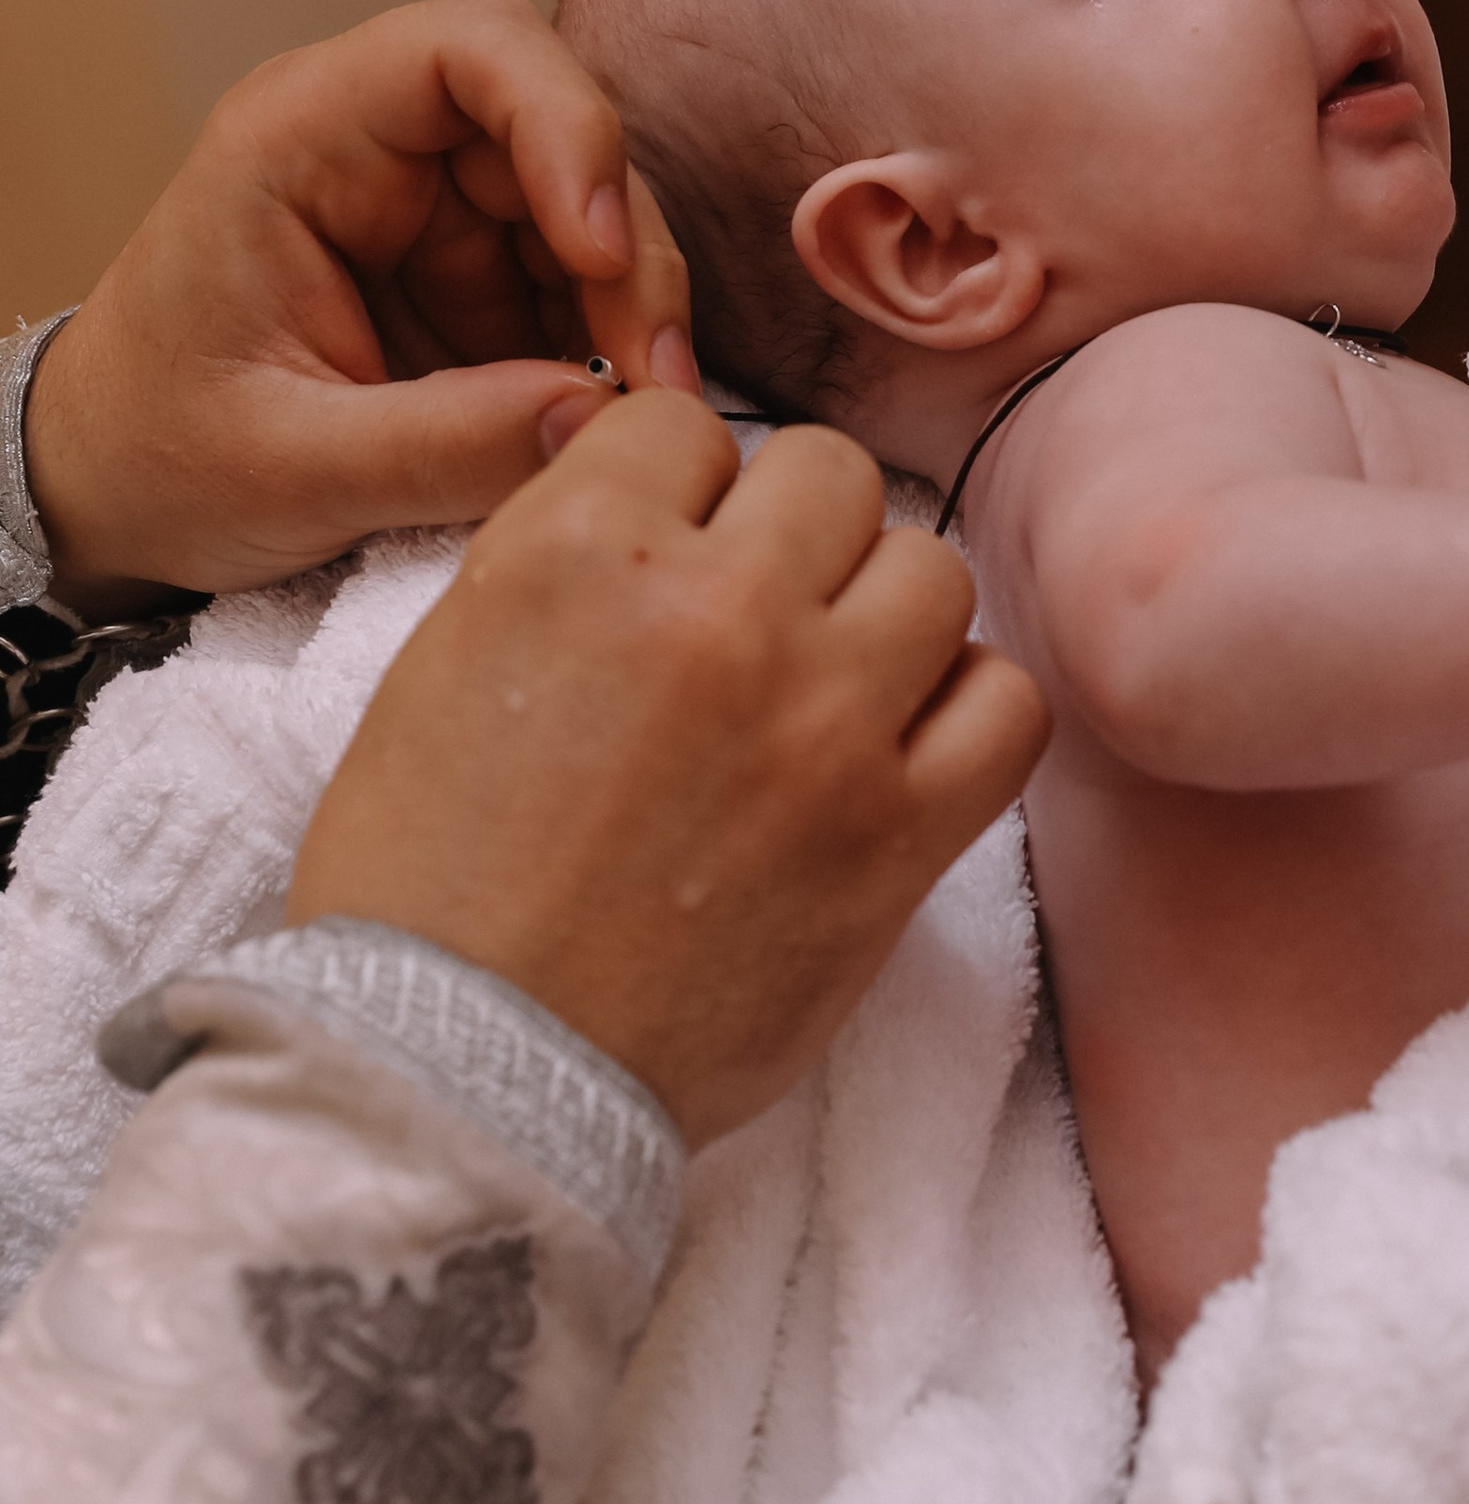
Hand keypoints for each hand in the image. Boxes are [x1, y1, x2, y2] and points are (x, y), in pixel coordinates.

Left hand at [24, 0, 701, 600]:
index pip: (471, 49)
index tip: (600, 252)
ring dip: (635, 311)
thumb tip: (601, 419)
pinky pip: (578, 288)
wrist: (111, 492)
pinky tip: (608, 423)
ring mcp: (434, 212)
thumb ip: (442, 448)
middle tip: (653, 384)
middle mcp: (380, 149)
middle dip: (628, 254)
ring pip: (593, 212)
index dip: (564, 124)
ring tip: (643, 418)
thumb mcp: (287, 469)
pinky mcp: (472, 279)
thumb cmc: (159, 454)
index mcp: (301, 137)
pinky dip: (612, 349)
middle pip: (562, 137)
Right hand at [287, 391, 1048, 1145]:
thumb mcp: (439, 663)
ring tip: (827, 688)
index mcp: (580, 553)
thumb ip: (560, 547)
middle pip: (831, 476)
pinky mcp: (898, 835)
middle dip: (790, 535)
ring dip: (882, 618)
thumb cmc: (425, 888)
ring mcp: (824, 722)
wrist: (464, 1080)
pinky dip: (965, 716)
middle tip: (752, 618)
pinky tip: (898, 752)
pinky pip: (1008, 706)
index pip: (686, 423)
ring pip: (931, 571)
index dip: (677, 488)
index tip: (665, 553)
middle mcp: (717, 612)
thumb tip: (642, 457)